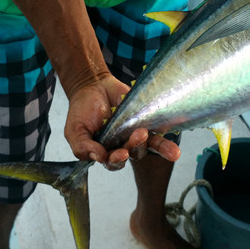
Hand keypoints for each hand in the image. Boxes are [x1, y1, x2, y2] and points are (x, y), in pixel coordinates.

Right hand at [64, 76, 179, 170]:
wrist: (92, 85)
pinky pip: (158, 130)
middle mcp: (122, 145)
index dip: (117, 161)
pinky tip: (174, 138)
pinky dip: (166, 135)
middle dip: (136, 147)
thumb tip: (99, 158)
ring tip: (165, 146)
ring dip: (158, 147)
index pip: (113, 163)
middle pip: (134, 154)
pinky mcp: (146, 120)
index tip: (119, 154)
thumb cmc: (82, 110)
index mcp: (105, 152)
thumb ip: (83, 146)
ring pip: (149, 145)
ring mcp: (135, 133)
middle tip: (138, 135)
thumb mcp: (74, 130)